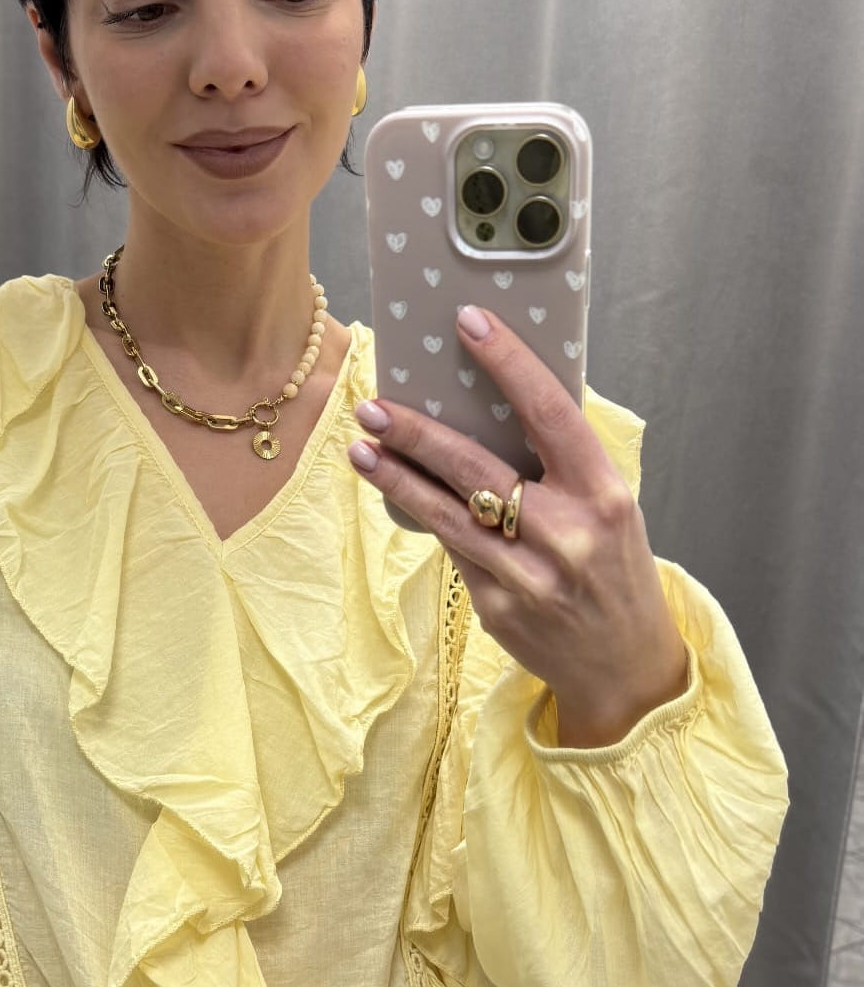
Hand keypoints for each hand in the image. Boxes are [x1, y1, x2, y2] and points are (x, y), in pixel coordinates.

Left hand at [347, 304, 690, 746]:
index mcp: (604, 494)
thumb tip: (492, 402)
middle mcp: (568, 534)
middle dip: (418, 433)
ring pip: (447, 514)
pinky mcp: (497, 607)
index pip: (550, 413)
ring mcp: (529, 575)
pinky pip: (453, 550)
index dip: (508, 362)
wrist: (625, 664)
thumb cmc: (615, 569)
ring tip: (361, 446)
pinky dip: (427, 517)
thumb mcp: (611, 507)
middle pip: (477, 468)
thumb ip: (562, 464)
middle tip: (374, 405)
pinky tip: (397, 491)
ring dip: (398, 478)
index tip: (467, 322)